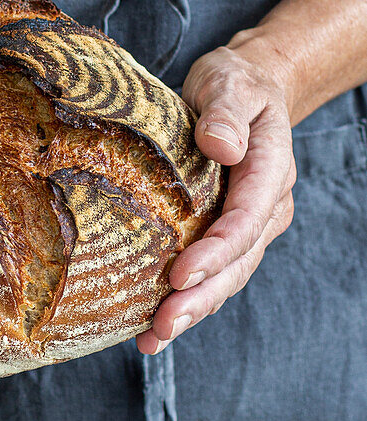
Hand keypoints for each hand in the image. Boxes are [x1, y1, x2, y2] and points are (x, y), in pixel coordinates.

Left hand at [136, 38, 296, 354]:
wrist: (242, 89)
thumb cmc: (233, 84)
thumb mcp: (229, 82)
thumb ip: (226, 113)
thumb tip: (221, 145)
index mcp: (270, 170)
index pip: (245, 219)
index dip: (215, 250)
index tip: (180, 273)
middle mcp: (265, 207)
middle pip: (237, 262)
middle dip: (201, 297)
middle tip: (163, 325)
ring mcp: (248, 226)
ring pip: (226, 278)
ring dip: (192, 311)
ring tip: (154, 337)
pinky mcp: (224, 236)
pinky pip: (210, 275)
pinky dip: (184, 303)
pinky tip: (151, 332)